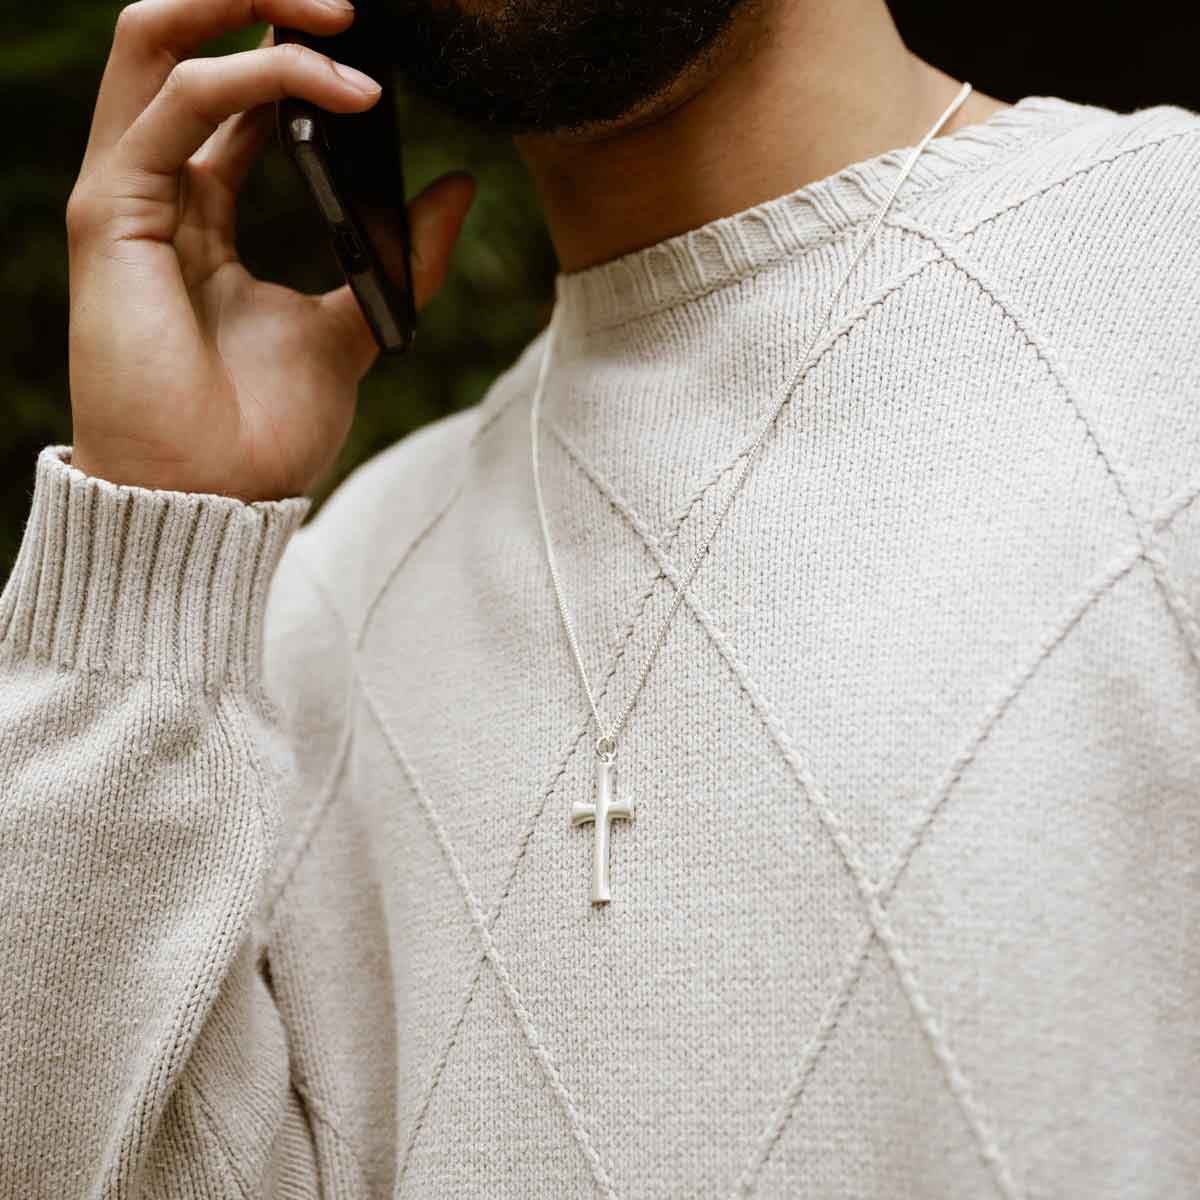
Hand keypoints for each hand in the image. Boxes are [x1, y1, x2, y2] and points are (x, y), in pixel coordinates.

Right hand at [66, 0, 475, 500]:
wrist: (214, 502)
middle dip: (261, 0)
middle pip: (185, 42)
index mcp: (202, 216)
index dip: (293, 48)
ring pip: (159, 39)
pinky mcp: (111, 213)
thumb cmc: (263, 433)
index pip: (234, 94)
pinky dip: (257, 80)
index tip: (369, 38)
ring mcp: (125, 195)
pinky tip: (331, 86)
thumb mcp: (354, 325)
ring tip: (343, 12)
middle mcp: (157, 191)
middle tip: (352, 2)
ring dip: (250, 5)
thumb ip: (403, 257)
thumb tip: (457, 185)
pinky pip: (176, 104)